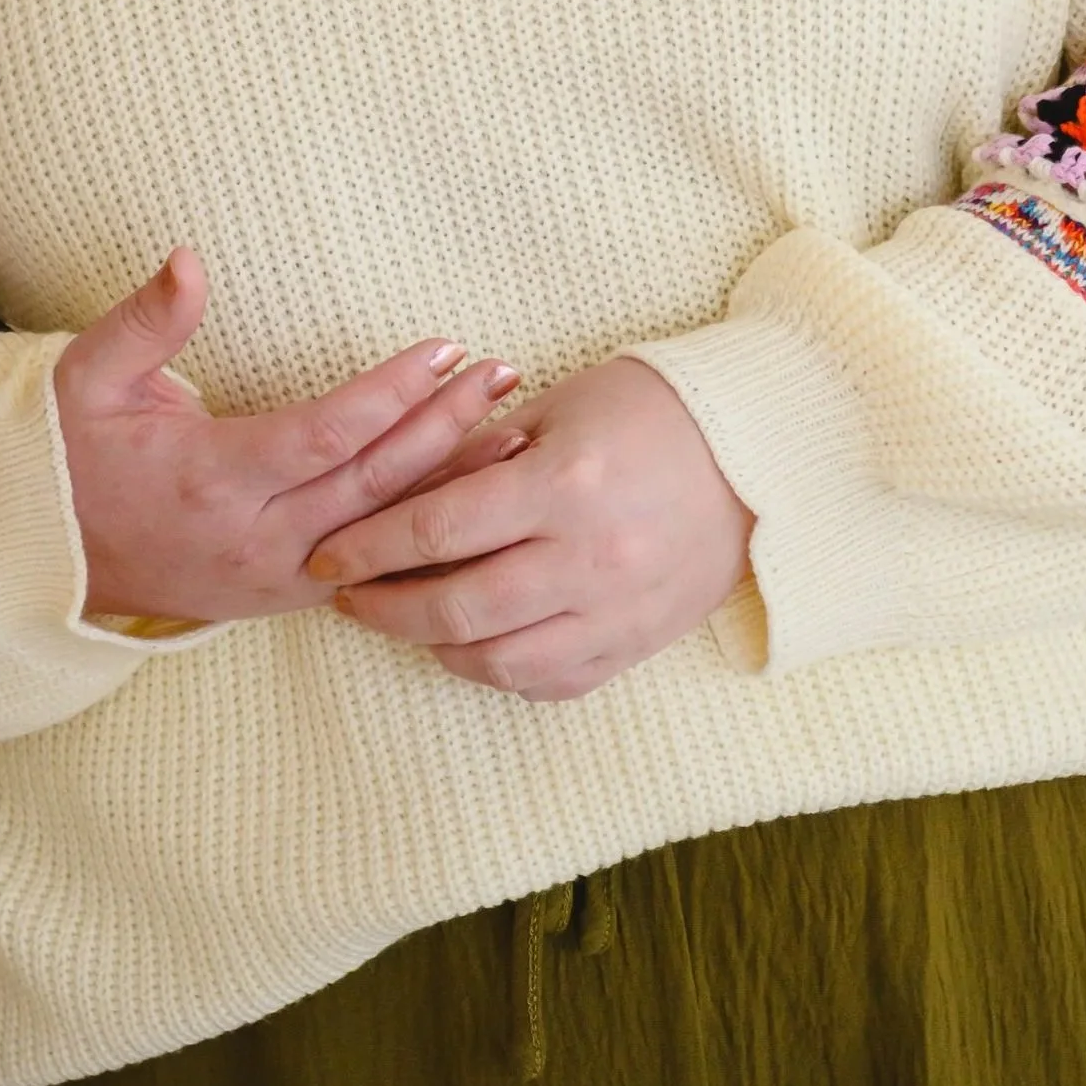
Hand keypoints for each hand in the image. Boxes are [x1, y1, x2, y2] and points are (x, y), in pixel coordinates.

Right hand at [53, 246, 521, 624]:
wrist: (39, 556)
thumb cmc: (69, 452)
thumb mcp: (84, 376)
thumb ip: (144, 321)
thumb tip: (188, 260)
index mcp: (211, 478)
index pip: (324, 436)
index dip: (391, 394)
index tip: (444, 349)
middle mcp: (254, 539)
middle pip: (372, 485)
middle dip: (445, 429)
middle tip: (503, 375)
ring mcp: (275, 577)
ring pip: (382, 532)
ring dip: (450, 482)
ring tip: (515, 433)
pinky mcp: (286, 595)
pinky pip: (371, 563)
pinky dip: (424, 529)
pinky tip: (472, 499)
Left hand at [304, 354, 753, 701]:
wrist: (758, 456)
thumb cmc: (651, 411)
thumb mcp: (563, 405)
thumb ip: (483, 451)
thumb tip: (404, 492)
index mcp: (563, 484)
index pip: (439, 526)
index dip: (370, 544)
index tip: (327, 551)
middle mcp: (588, 559)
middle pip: (455, 605)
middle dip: (383, 605)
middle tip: (344, 594)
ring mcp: (615, 613)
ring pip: (495, 659)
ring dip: (431, 643)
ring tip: (398, 617)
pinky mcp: (634, 647)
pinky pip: (546, 681)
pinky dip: (493, 668)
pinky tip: (466, 643)